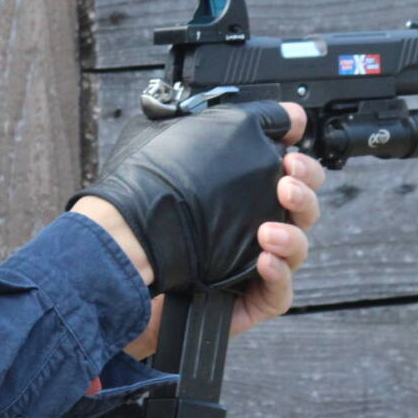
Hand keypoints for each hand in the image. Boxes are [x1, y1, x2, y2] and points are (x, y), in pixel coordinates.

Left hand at [68, 102, 324, 355]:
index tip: (292, 145)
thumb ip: (234, 122)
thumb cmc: (138, 198)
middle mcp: (242, 225)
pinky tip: (265, 260)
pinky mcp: (242, 304)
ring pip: (296, 251)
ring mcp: (244, 265)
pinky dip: (279, 275)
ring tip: (269, 230)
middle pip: (299, 210)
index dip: (299, 162)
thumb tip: (286, 113)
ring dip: (293, 235)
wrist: (113, 256)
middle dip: (304, 191)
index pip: (286, 174)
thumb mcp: (182, 140)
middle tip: (287, 180)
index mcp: (235, 190)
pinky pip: (278, 294)